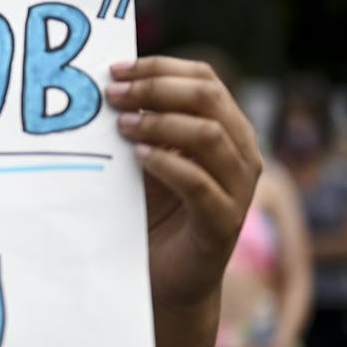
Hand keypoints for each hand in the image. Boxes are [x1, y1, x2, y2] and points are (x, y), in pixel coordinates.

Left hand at [107, 57, 260, 312]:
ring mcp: (238, 189)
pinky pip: (201, 184)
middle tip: (112, 94)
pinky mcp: (223, 223)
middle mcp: (240, 153)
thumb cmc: (153, 211)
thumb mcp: (145, 159)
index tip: (116, 69)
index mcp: (225, 128)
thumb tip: (106, 84)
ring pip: (210, 135)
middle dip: (156, 89)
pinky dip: (169, 164)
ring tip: (122, 126)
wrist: (167, 279)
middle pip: (208, 98)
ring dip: (161, 123)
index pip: (203, 79)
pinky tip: (139, 157)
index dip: (160, 68)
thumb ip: (140, 124)